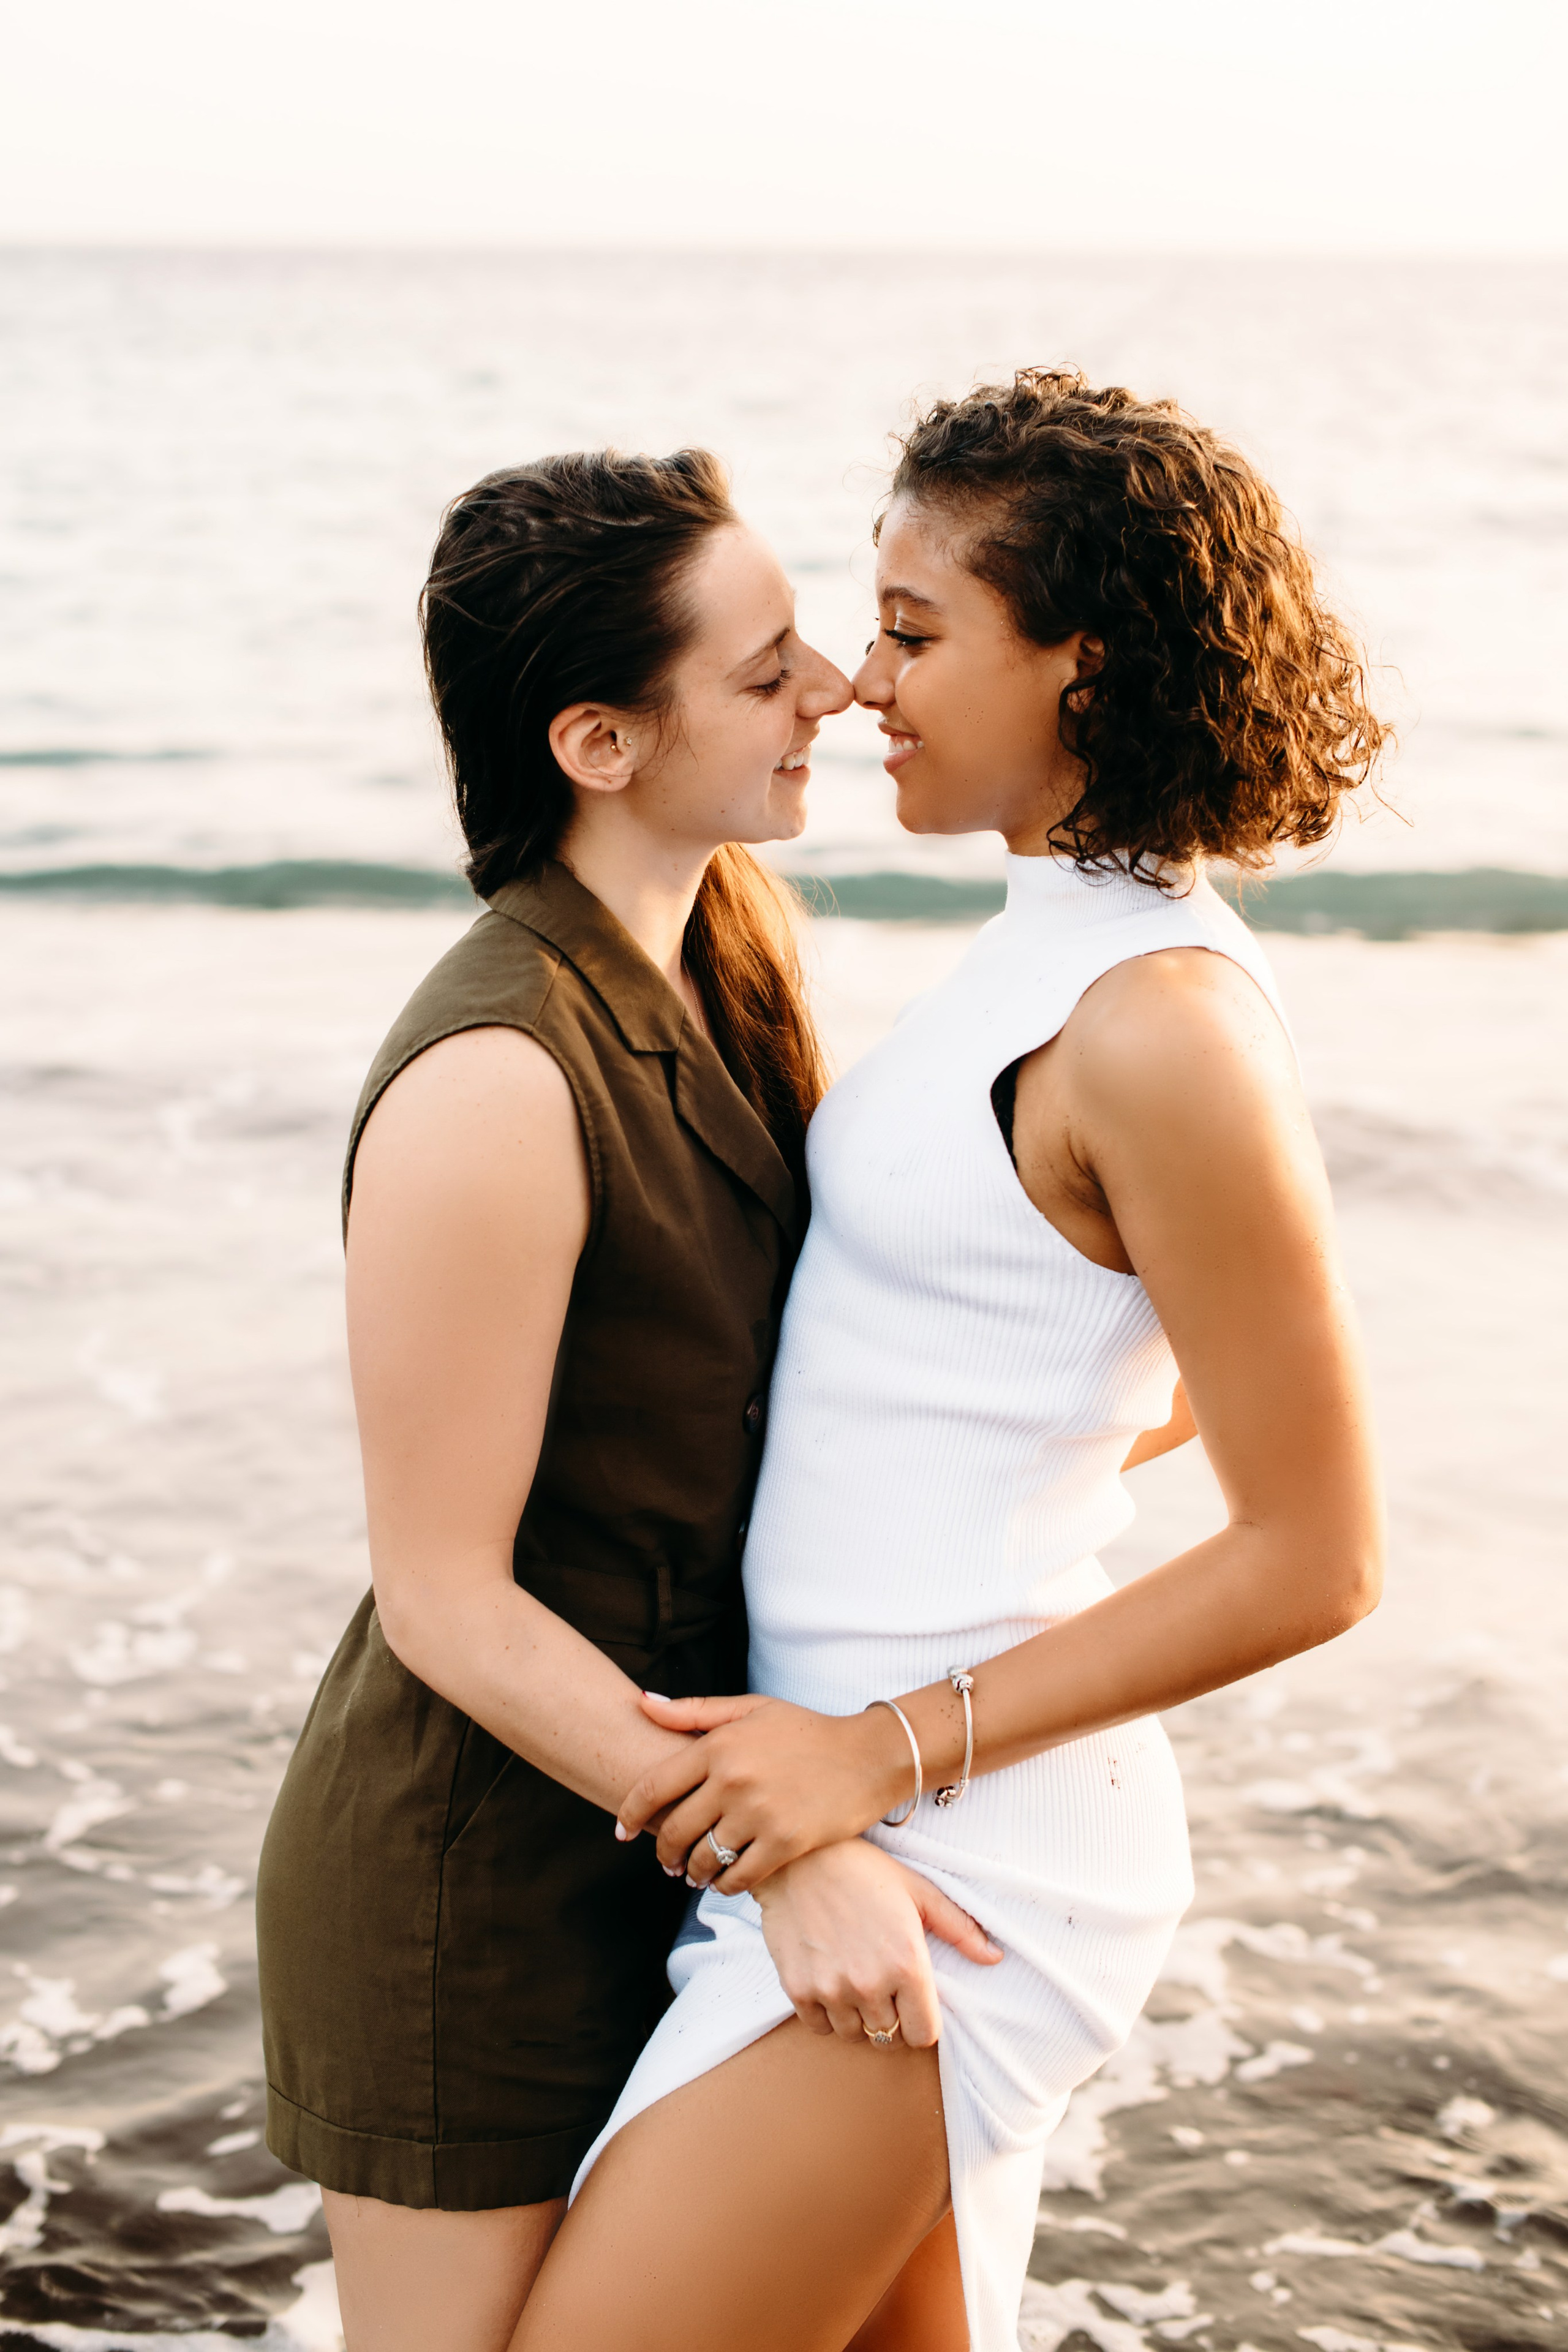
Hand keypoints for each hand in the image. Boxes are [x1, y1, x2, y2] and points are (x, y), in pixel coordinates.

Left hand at [616, 1692, 913, 1893]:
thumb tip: (640, 1702)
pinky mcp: (785, 1843)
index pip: (653, 1786)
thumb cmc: (806, 1730)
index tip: (622, 1832)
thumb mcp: (751, 1708)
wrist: (869, 1755)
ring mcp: (758, 1813)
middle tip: (667, 1861)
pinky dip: (726, 1884)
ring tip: (695, 1874)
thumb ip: (693, 1711)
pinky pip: (739, 1878)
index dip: (630, 1814)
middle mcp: (733, 1780)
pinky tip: (726, 1881)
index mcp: (718, 1745)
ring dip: (693, 1872)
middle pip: (675, 1830)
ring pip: (704, 1858)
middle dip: (664, 1852)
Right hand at [754, 1840, 1001, 2047]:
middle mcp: (870, 1984)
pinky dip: (826, 2013)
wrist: (800, 1857)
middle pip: (889, 2037)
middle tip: (882, 1984)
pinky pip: (820, 2028)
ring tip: (855, 1979)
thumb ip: (959, 1929)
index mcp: (907, 1964)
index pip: (924, 2036)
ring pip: (854, 2034)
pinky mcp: (798, 1989)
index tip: (912, 2002)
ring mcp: (831, 1989)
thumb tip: (994, 1958)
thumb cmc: (864, 1871)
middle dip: (890, 2016)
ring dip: (858, 2016)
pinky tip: (830, 1980)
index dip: (921, 2022)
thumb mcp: (919, 1891)